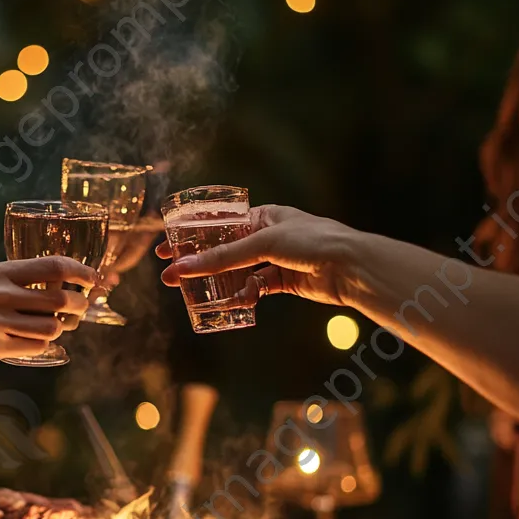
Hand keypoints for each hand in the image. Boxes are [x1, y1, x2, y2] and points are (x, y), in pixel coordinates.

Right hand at [0, 257, 97, 363]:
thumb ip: (22, 280)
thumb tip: (66, 285)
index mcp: (1, 271)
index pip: (54, 266)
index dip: (81, 272)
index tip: (94, 279)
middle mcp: (0, 293)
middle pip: (60, 299)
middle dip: (79, 305)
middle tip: (80, 308)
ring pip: (52, 327)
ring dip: (60, 328)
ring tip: (53, 326)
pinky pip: (35, 347)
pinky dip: (41, 344)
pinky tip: (31, 340)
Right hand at [157, 205, 356, 306]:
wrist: (351, 266)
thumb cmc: (311, 241)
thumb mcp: (262, 243)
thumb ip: (224, 257)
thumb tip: (183, 267)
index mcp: (263, 215)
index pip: (219, 224)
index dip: (192, 236)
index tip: (167, 247)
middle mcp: (267, 236)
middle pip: (225, 249)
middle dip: (198, 261)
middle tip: (171, 273)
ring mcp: (275, 260)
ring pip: (238, 272)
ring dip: (218, 281)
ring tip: (193, 291)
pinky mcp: (284, 282)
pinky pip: (255, 289)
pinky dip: (244, 296)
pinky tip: (233, 302)